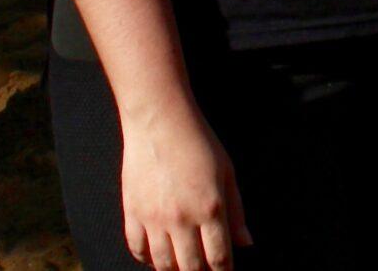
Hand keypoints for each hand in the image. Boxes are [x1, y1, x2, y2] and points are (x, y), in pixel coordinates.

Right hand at [118, 105, 248, 270]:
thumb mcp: (228, 173)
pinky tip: (155, 258)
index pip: (218, 257)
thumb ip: (237, 211)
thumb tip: (245, 242)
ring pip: (163, 263)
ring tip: (182, 267)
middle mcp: (182, 219)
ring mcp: (154, 218)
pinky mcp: (132, 212)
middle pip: (190, 266)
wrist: (160, 122)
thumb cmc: (199, 142)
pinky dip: (146, 259)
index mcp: (210, 209)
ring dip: (174, 270)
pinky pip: (136, 248)